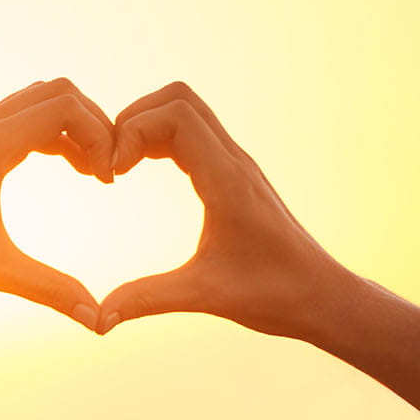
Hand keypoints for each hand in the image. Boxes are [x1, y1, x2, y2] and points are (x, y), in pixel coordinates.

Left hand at [0, 78, 115, 330]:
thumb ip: (50, 289)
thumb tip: (98, 321)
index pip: (65, 107)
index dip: (101, 135)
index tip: (110, 179)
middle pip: (58, 93)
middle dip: (94, 125)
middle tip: (107, 172)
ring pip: (38, 102)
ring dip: (72, 128)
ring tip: (91, 172)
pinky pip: (19, 119)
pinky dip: (50, 134)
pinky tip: (65, 169)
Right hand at [97, 82, 360, 338]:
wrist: (322, 296)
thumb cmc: (275, 295)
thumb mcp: (204, 296)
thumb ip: (146, 300)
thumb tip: (97, 320)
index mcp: (227, 181)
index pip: (176, 116)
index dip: (132, 131)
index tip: (111, 175)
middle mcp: (234, 162)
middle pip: (179, 99)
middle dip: (134, 119)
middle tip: (109, 163)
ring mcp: (237, 165)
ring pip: (187, 112)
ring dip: (146, 125)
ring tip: (119, 166)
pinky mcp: (235, 176)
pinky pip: (194, 135)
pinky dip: (160, 139)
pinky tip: (140, 171)